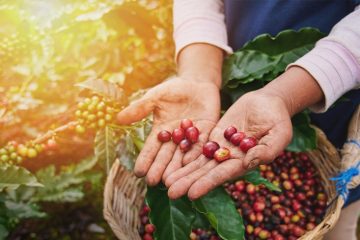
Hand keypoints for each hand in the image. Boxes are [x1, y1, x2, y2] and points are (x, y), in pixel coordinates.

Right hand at [116, 77, 219, 185]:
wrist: (197, 82)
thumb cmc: (173, 89)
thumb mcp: (155, 97)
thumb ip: (139, 108)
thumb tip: (118, 118)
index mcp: (161, 131)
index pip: (151, 148)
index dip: (145, 160)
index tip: (138, 172)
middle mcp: (175, 138)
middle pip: (166, 156)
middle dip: (159, 169)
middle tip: (153, 182)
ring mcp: (191, 137)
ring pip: (183, 155)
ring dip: (177, 168)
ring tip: (171, 180)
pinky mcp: (207, 132)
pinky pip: (201, 144)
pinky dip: (196, 153)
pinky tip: (190, 164)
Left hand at [165, 89, 292, 199]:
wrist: (268, 102)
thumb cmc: (278, 120)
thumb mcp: (279, 135)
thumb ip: (266, 151)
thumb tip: (248, 163)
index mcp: (244, 162)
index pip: (223, 175)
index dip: (207, 183)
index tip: (191, 193)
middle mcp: (230, 158)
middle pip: (206, 171)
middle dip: (189, 182)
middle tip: (171, 192)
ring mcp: (221, 146)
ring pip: (199, 161)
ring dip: (183, 170)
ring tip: (166, 181)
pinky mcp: (215, 135)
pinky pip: (199, 144)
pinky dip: (186, 151)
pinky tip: (173, 159)